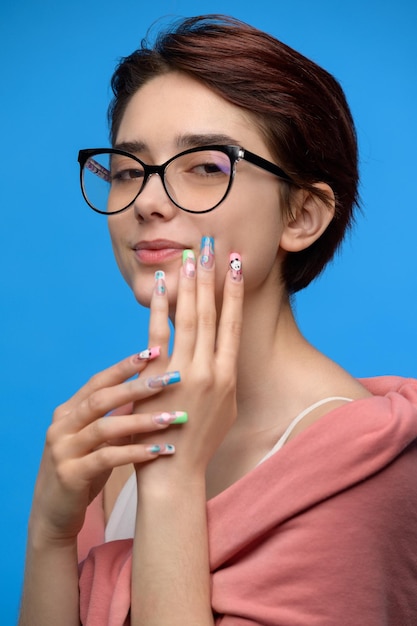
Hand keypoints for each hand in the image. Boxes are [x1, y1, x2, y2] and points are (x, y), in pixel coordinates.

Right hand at [29, 352, 181, 542]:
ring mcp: (62, 450)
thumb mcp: (96, 440)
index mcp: (68, 412)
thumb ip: (114, 416)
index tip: (155, 352)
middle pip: (102, 398)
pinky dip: (134, 452)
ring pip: (105, 427)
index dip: (125, 366)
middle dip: (139, 386)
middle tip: (171, 379)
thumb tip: (148, 389)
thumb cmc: (81, 471)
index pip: (98, 381)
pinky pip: (106, 458)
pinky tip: (159, 451)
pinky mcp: (69, 475)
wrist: (53, 515)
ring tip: (174, 418)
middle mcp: (61, 426)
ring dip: (142, 421)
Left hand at [132, 241, 243, 480]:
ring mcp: (184, 373)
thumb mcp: (225, 408)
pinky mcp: (157, 378)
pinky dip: (161, 306)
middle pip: (211, 313)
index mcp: (228, 376)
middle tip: (210, 245)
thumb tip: (223, 351)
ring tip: (190, 255)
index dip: (235, 291)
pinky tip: (164, 283)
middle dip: (211, 277)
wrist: (175, 471)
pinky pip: (158, 333)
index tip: (236, 264)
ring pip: (189, 318)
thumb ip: (225, 377)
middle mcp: (210, 370)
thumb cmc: (200, 440)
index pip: (232, 324)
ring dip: (190, 284)